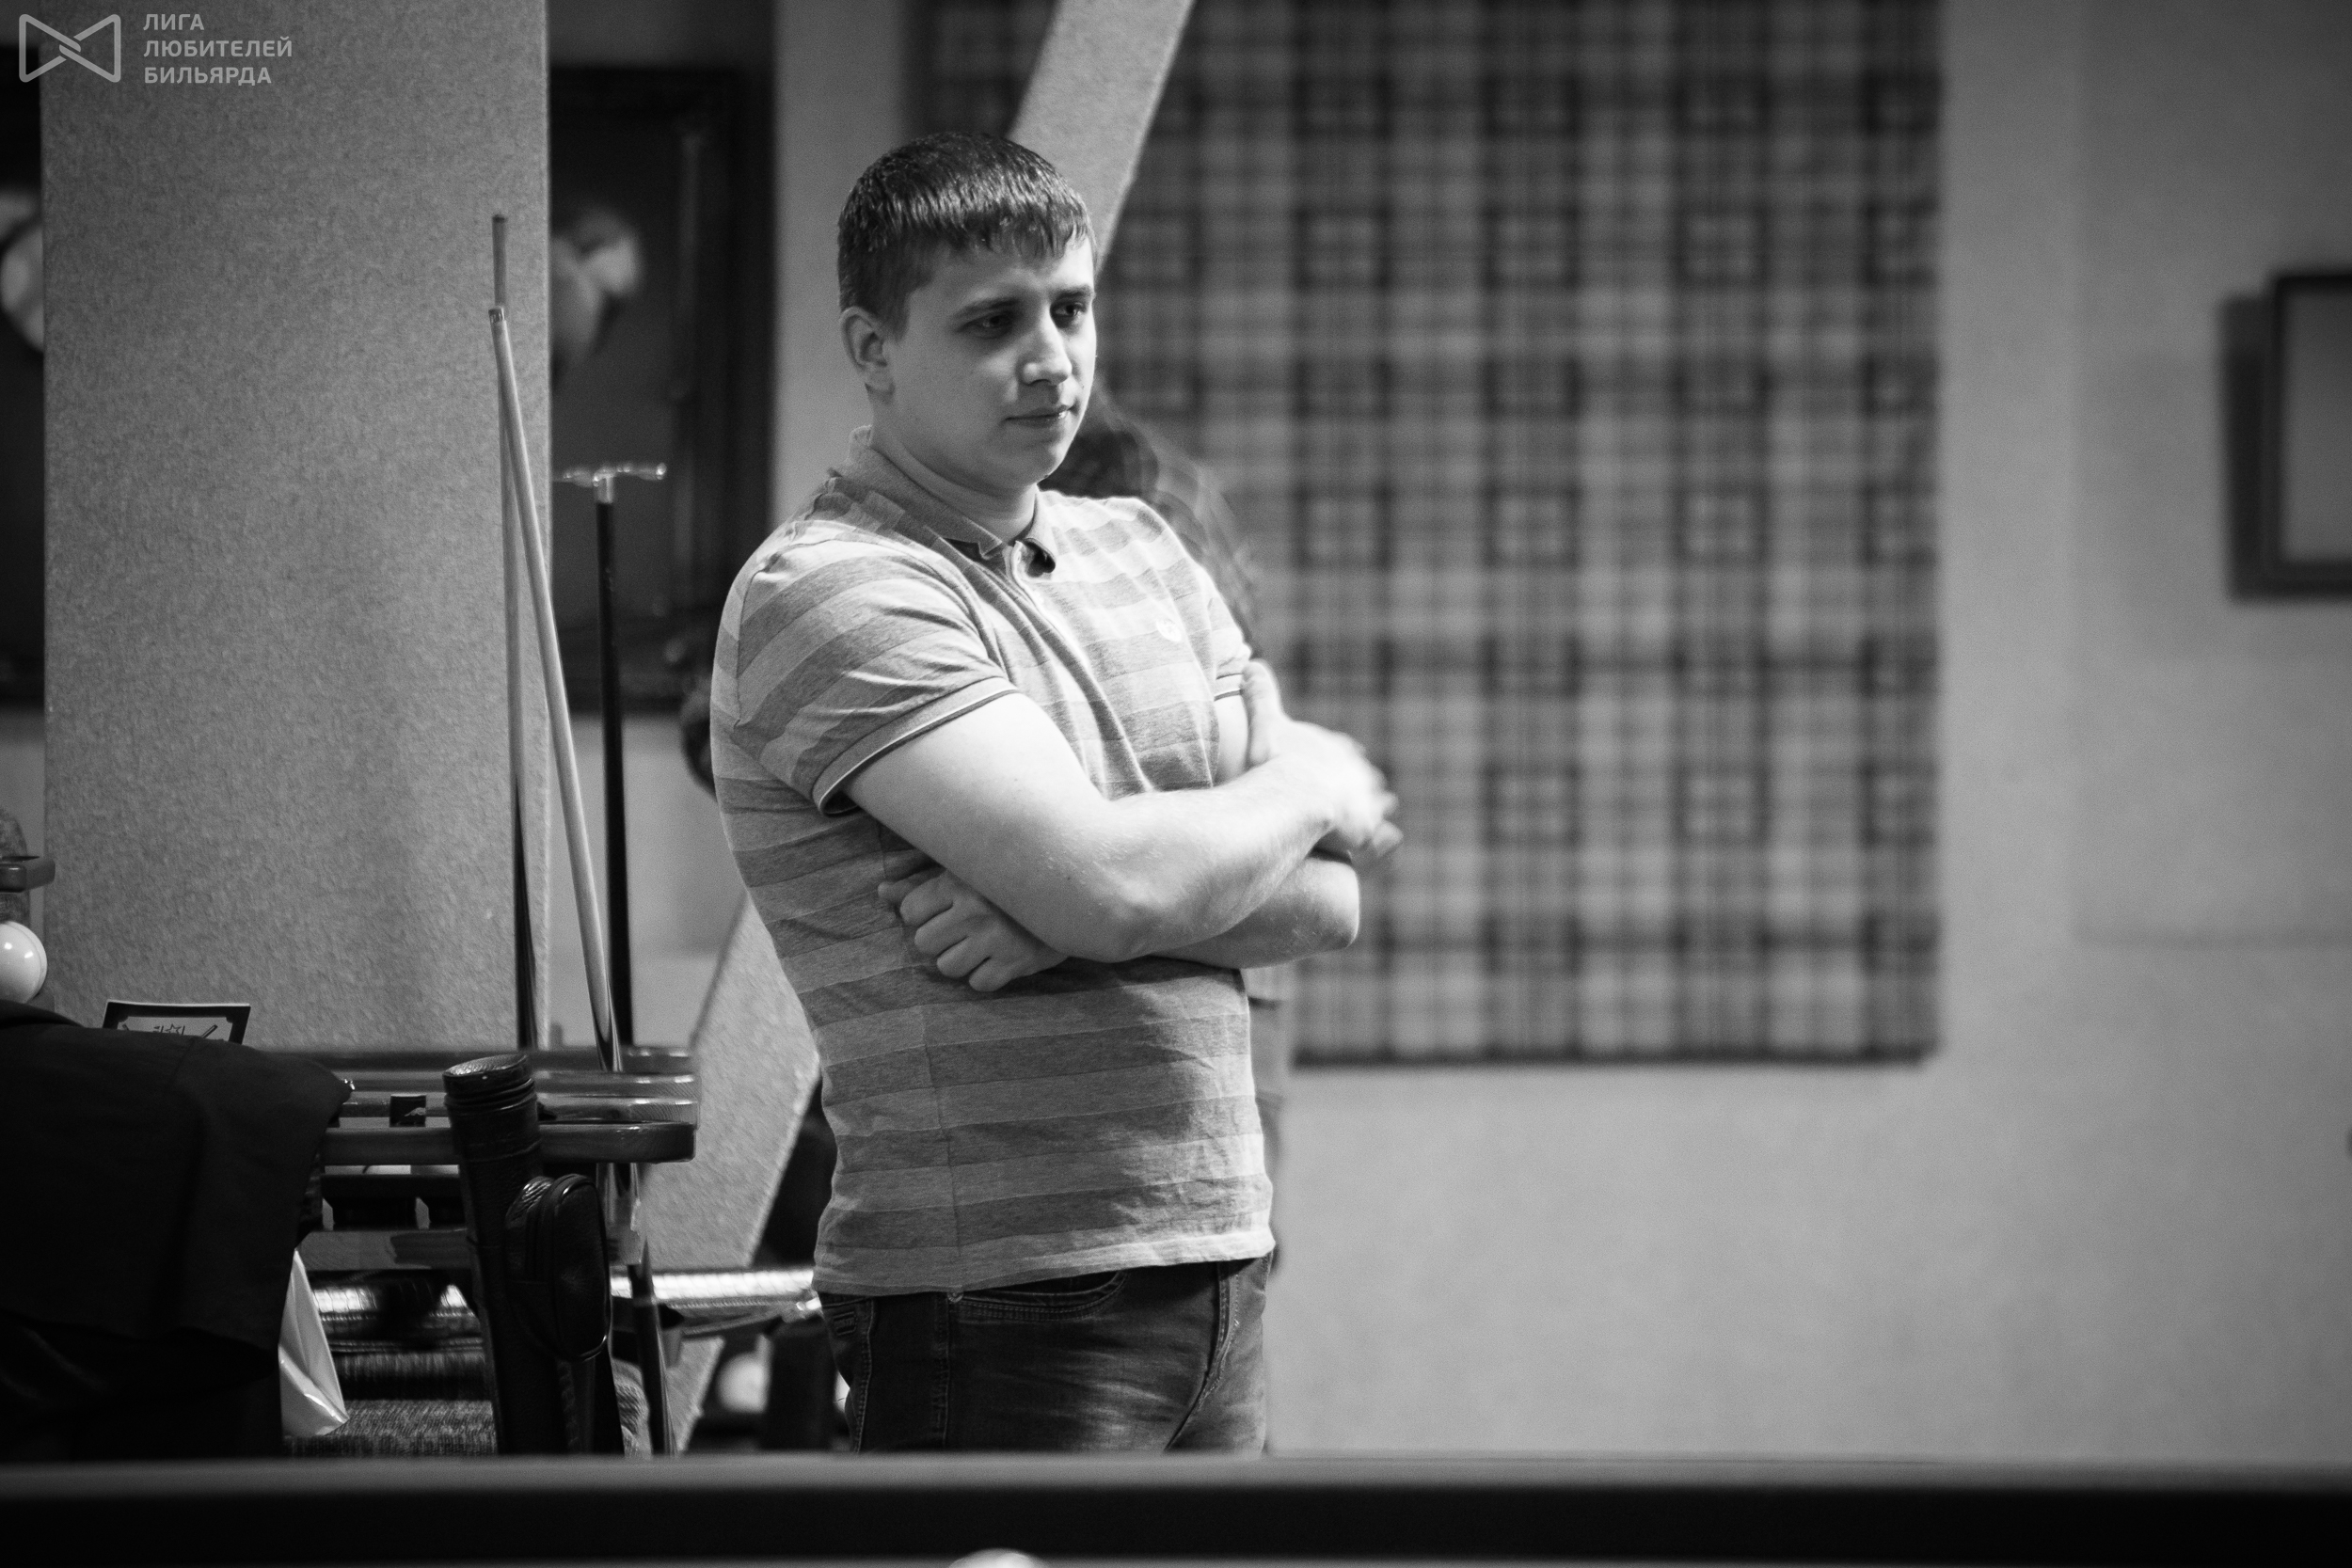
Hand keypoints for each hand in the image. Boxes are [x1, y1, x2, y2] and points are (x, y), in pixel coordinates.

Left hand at [878, 862, 1067, 992]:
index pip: (910, 912)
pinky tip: (1000, 957)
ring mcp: (996, 938)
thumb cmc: (1008, 882)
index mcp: (959, 880)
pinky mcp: (1017, 962)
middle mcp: (974, 910)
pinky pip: (979, 984)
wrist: (1076, 894)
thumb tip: (881, 893)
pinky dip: (987, 976)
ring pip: (947, 968)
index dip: (924, 914)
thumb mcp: (967, 872)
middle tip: (964, 929)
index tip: (945, 910)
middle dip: (940, 940)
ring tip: (981, 944)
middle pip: (924, 944)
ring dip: (961, 961)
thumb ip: (920, 884)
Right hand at [1240, 660, 1402, 864]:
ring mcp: (1366, 801)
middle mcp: (1358, 771)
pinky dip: (1380, 838)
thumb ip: (1261, 695)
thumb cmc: (1278, 762)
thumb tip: (1252, 663)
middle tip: (1350, 793)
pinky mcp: (1367, 829)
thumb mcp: (1266, 724)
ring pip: (1377, 803)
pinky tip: (1380, 840)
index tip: (1344, 756)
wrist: (1299, 796)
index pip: (1342, 749)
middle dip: (1358, 783)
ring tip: (1367, 815)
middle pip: (1363, 776)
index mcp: (1335, 747)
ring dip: (1374, 808)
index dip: (1341, 754)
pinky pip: (1379, 836)